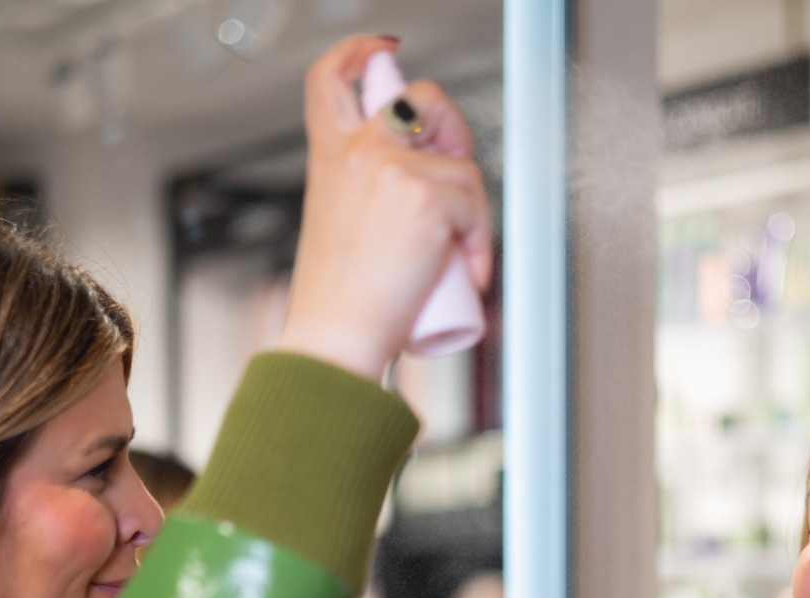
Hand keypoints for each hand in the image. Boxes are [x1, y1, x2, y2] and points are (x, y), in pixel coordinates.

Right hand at [276, 36, 491, 378]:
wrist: (335, 336)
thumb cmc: (339, 298)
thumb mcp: (340, 223)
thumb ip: (367, 190)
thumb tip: (421, 180)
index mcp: (329, 154)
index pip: (331, 77)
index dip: (359, 52)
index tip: (383, 50)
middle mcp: (358, 148)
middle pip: (423, 99)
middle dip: (454, 134)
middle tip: (454, 184)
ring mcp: (393, 167)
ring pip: (463, 167)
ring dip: (472, 216)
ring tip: (453, 259)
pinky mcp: (427, 194)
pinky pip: (476, 208)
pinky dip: (480, 246)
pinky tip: (463, 274)